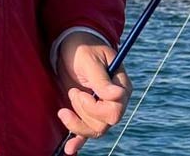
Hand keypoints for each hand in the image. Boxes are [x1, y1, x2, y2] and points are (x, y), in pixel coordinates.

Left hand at [55, 32, 132, 153]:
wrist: (71, 45)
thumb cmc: (83, 48)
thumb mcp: (89, 60)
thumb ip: (101, 79)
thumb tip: (117, 96)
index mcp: (121, 86)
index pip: (115, 110)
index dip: (95, 107)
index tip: (79, 92)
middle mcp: (116, 101)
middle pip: (105, 123)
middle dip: (84, 112)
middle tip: (73, 92)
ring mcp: (102, 108)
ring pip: (95, 130)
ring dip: (76, 120)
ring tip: (68, 98)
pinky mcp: (89, 112)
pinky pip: (87, 132)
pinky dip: (78, 141)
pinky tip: (70, 149)